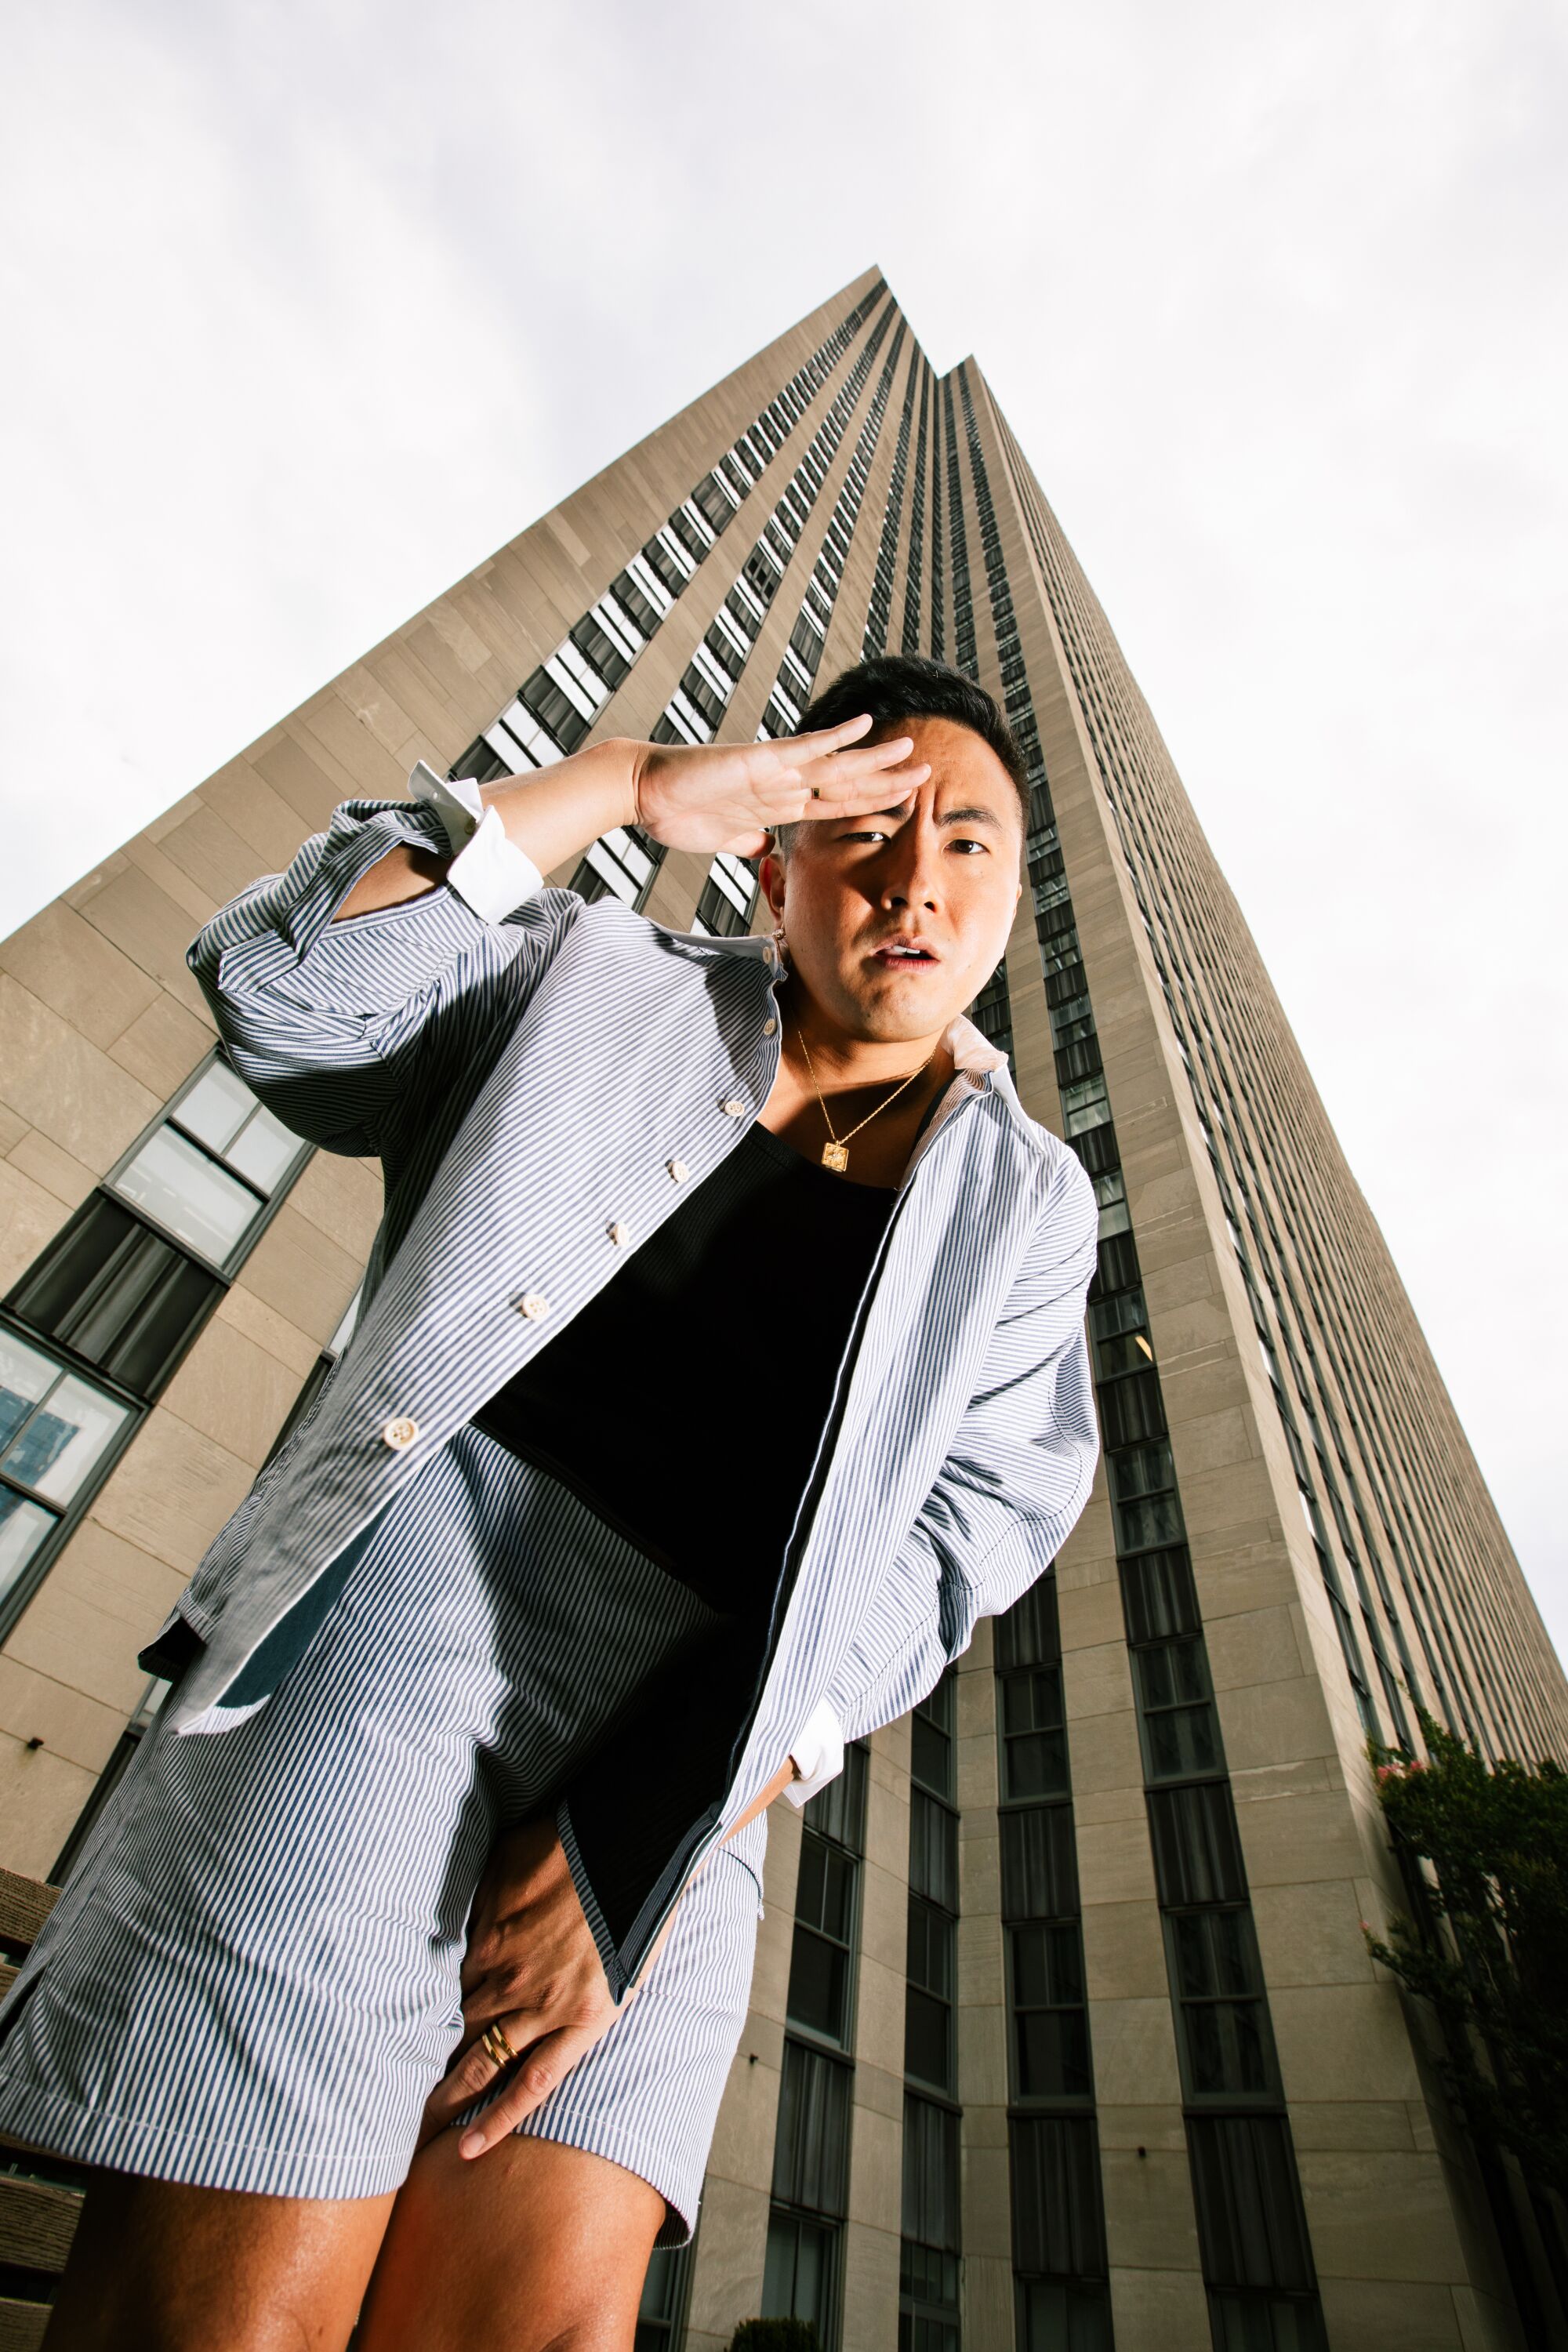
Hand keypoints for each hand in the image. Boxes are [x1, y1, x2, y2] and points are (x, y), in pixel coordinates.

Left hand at [419, 1816, 618, 2160]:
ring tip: (412, 2134)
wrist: (631, 1848)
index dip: (416, 2017)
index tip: (386, 2043)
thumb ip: (480, 1894)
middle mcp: (503, 1980)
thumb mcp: (507, 1857)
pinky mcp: (580, 2025)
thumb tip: (458, 1913)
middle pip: (449, 2031)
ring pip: (480, 2065)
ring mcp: (540, 2008)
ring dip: (444, 2100)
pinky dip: (501, 2118)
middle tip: (378, 2105)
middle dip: (413, 2068)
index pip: (439, 1989)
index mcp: (483, 1940)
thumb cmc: (573, 1843)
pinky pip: (534, 2083)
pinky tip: (471, 2147)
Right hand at [631, 713, 928, 857]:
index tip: (905, 803)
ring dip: (875, 760)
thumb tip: (768, 853)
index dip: (873, 804)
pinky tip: (864, 724)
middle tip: (927, 773)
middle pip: (847, 783)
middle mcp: (784, 783)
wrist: (645, 793)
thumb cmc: (677, 813)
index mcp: (779, 803)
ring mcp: (774, 770)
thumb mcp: (725, 840)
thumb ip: (750, 843)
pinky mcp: (759, 760)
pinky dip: (836, 737)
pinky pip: (804, 747)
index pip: (837, 805)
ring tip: (910, 750)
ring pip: (837, 765)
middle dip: (887, 781)